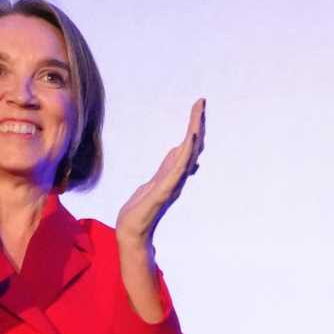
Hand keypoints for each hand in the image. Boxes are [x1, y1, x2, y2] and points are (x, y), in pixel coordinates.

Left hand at [116, 99, 205, 250]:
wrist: (132, 231)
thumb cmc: (142, 209)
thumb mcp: (155, 182)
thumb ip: (168, 168)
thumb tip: (179, 151)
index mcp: (173, 172)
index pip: (187, 145)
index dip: (193, 126)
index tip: (198, 106)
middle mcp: (177, 176)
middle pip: (191, 145)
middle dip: (196, 123)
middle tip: (201, 102)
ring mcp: (172, 183)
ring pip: (187, 154)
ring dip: (193, 133)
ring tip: (198, 114)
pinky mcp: (165, 190)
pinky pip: (178, 169)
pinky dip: (186, 154)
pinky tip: (190, 140)